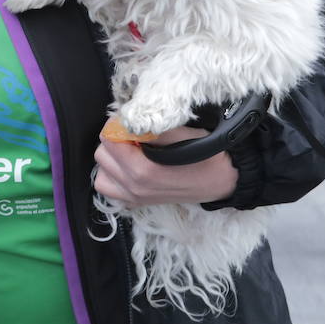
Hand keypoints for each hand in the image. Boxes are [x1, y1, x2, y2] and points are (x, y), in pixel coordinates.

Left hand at [93, 125, 237, 207]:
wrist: (222, 179)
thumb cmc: (205, 154)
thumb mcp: (179, 132)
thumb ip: (148, 126)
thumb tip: (126, 119)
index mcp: (141, 169)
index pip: (108, 138)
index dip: (118, 124)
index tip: (132, 121)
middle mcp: (134, 187)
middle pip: (102, 155)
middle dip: (113, 140)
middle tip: (133, 134)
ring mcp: (135, 198)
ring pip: (102, 174)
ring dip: (111, 159)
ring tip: (129, 151)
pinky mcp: (139, 203)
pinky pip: (111, 190)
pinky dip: (114, 178)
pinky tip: (129, 168)